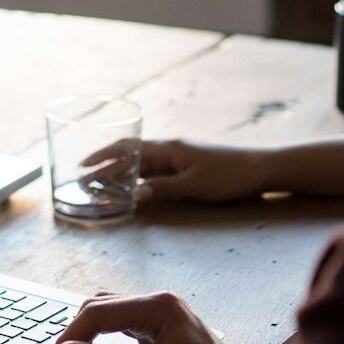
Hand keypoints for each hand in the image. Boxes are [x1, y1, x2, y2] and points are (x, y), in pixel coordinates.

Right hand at [45, 291, 255, 343]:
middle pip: (100, 309)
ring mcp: (163, 315)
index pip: (97, 313)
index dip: (70, 339)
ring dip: (88, 339)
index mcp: (158, 306)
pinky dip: (105, 342)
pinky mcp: (164, 330)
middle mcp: (159, 303)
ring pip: (110, 316)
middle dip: (76, 338)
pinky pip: (124, 326)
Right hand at [83, 139, 272, 202]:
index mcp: (169, 148)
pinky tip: (132, 189)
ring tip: (100, 185)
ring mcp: (178, 159)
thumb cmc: (229, 175)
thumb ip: (164, 188)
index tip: (83, 165)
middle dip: (105, 166)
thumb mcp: (195, 184)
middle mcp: (170, 150)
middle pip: (130, 156)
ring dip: (120, 173)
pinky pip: (155, 173)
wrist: (260, 169)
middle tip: (84, 179)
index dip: (103, 156)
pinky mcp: (187, 168)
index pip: (128, 149)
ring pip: (141, 165)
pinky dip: (139, 180)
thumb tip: (134, 194)